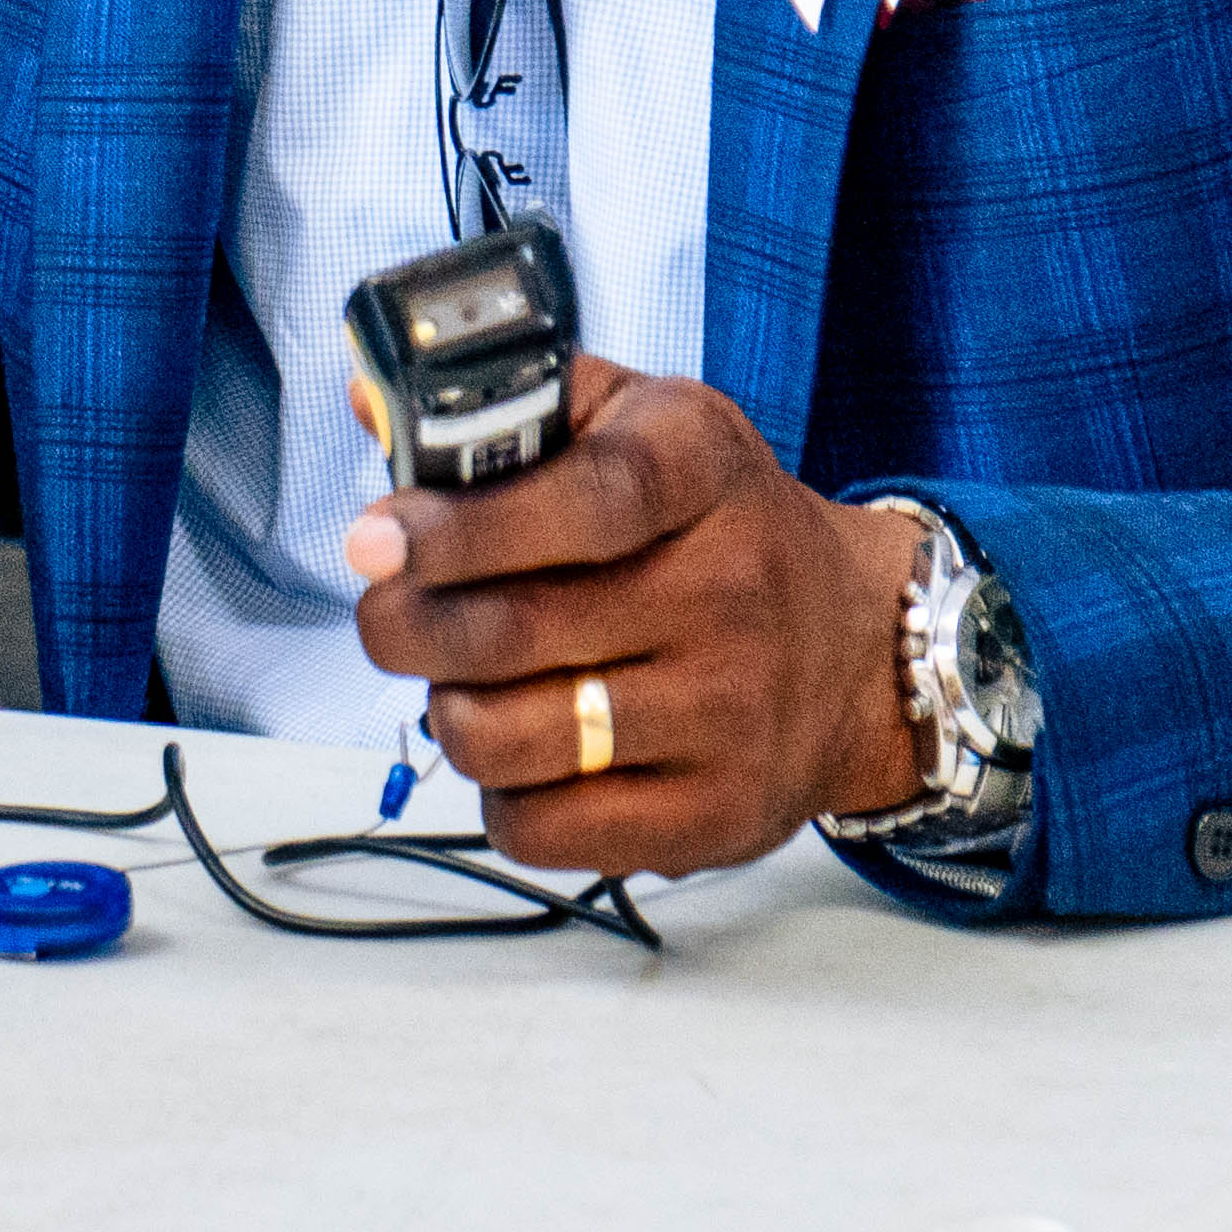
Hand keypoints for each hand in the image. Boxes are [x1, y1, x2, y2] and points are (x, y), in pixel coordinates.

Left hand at [342, 354, 929, 875]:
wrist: (859, 648)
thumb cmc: (711, 524)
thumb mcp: (637, 423)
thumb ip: (510, 406)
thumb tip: (371, 401)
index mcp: (701, 469)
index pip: (581, 499)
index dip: (460, 526)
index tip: (372, 541)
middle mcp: (732, 592)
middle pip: (513, 631)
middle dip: (404, 627)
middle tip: (387, 618)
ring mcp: (732, 714)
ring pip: (507, 739)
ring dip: (448, 711)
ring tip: (464, 683)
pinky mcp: (718, 814)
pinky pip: (544, 830)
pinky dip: (499, 795)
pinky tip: (524, 751)